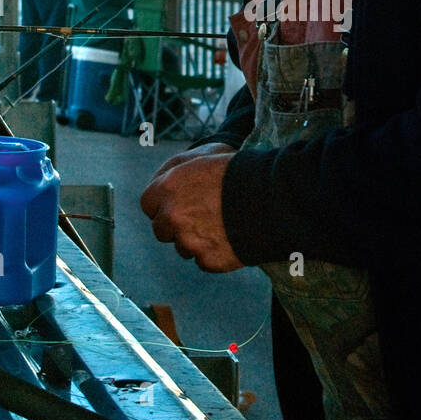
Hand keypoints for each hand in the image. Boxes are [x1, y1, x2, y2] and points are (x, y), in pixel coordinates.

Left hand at [140, 149, 240, 271]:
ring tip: (222, 227)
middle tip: (199, 218)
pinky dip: (215, 254)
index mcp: (168, 188)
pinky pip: (204, 261)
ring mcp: (189, 241)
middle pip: (161, 230)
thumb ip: (176, 173)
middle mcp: (173, 216)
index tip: (175, 205)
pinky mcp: (208, 260)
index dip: (162, 205)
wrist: (272, 197)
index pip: (148, 204)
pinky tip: (231, 239)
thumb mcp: (203, 158)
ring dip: (196, 241)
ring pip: (183, 248)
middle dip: (176, 226)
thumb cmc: (240, 171)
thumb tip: (163, 185)